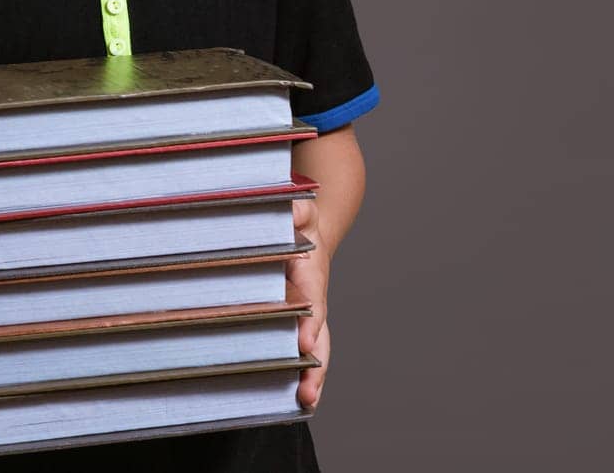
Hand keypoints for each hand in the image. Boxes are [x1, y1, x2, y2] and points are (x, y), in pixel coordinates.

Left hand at [288, 196, 330, 407]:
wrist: (306, 232)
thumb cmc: (298, 224)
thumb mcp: (299, 211)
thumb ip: (297, 209)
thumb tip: (294, 210)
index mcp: (311, 275)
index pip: (313, 300)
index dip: (310, 322)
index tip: (305, 341)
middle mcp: (314, 302)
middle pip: (320, 338)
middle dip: (315, 365)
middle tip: (308, 391)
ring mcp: (306, 319)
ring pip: (314, 353)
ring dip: (311, 379)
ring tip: (305, 404)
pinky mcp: (294, 328)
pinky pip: (299, 356)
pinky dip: (301, 378)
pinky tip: (293, 404)